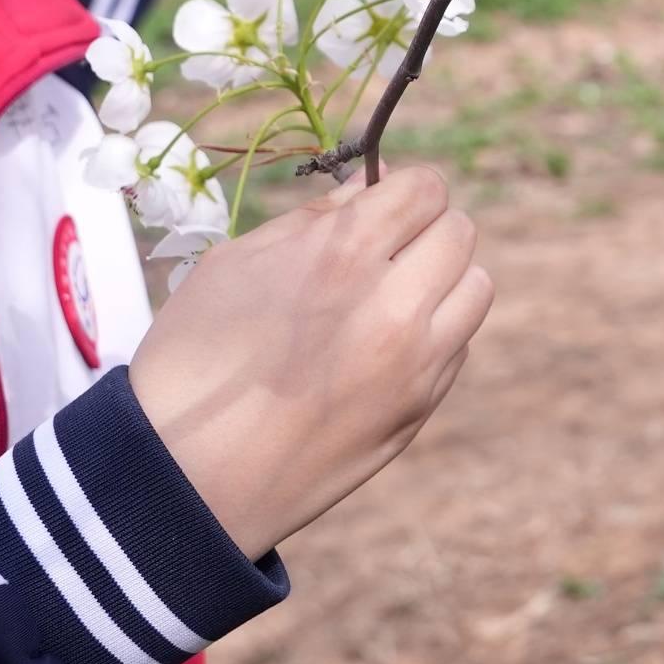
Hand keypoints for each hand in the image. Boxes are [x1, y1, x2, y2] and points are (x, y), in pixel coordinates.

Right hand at [128, 166, 494, 556]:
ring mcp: (416, 365)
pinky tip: (378, 352)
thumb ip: (315, 219)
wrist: (186, 478)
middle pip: (460, 232)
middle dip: (424, 231)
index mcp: (344, 256)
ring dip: (442, 281)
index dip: (402, 190)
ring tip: (390, 299)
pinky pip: (457, 346)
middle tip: (382, 252)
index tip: (379, 207)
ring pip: (476, 288)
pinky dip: (434, 335)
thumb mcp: (234, 264)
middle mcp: (395, 306)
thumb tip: (370, 186)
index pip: (426, 188)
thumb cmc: (194, 360)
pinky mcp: (420, 410)